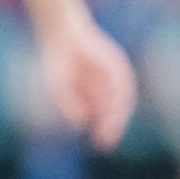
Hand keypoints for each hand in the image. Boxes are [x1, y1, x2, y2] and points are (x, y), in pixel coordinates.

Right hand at [40, 12, 135, 150]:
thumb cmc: (57, 61)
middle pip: (114, 111)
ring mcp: (113, 75)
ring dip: (117, 116)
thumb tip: (81, 123)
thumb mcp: (59, 88)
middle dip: (111, 127)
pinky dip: (118, 98)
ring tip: (110, 128)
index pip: (104, 116)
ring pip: (121, 100)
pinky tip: (112, 109)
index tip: (101, 144)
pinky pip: (122, 84)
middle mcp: (106, 86)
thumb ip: (68, 105)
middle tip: (106, 142)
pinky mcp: (117, 64)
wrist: (62, 34)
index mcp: (93, 94)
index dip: (104, 130)